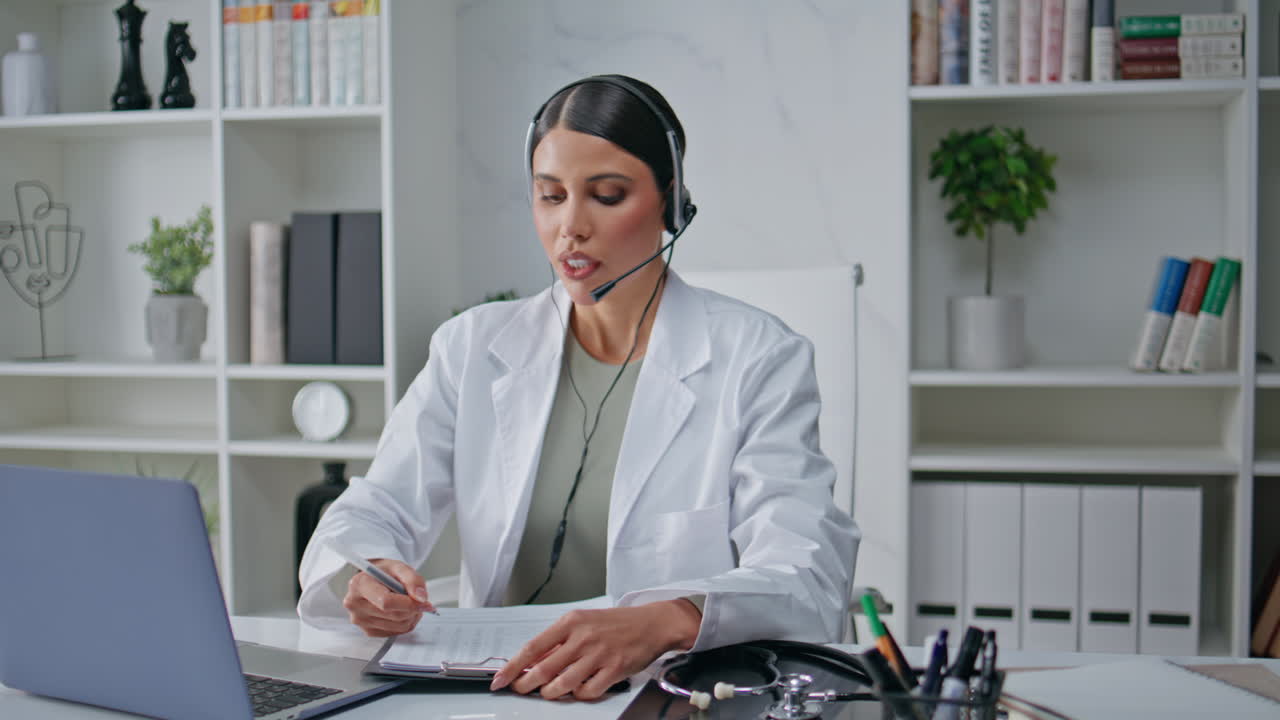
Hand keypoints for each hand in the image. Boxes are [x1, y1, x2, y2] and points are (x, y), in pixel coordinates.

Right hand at [342, 558, 435, 636]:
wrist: (374, 579)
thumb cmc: (385, 573)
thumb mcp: (399, 567)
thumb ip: (412, 579)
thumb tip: (421, 598)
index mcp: (359, 585)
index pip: (385, 601)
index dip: (408, 603)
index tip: (423, 601)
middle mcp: (355, 604)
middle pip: (393, 615)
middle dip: (412, 609)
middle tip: (420, 600)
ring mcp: (360, 620)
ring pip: (397, 626)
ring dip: (411, 616)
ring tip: (410, 604)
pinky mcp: (367, 631)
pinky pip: (395, 633)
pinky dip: (405, 623)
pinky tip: (403, 611)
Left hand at [490, 598, 701, 700]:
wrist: (650, 624)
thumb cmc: (614, 624)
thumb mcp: (583, 623)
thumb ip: (558, 642)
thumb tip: (532, 662)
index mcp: (570, 622)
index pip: (532, 647)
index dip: (512, 667)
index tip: (500, 680)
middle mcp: (583, 637)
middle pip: (544, 669)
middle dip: (526, 685)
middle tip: (520, 690)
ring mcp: (599, 654)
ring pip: (563, 684)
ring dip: (551, 693)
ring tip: (548, 693)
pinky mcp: (614, 669)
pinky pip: (587, 691)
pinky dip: (579, 695)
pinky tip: (579, 690)